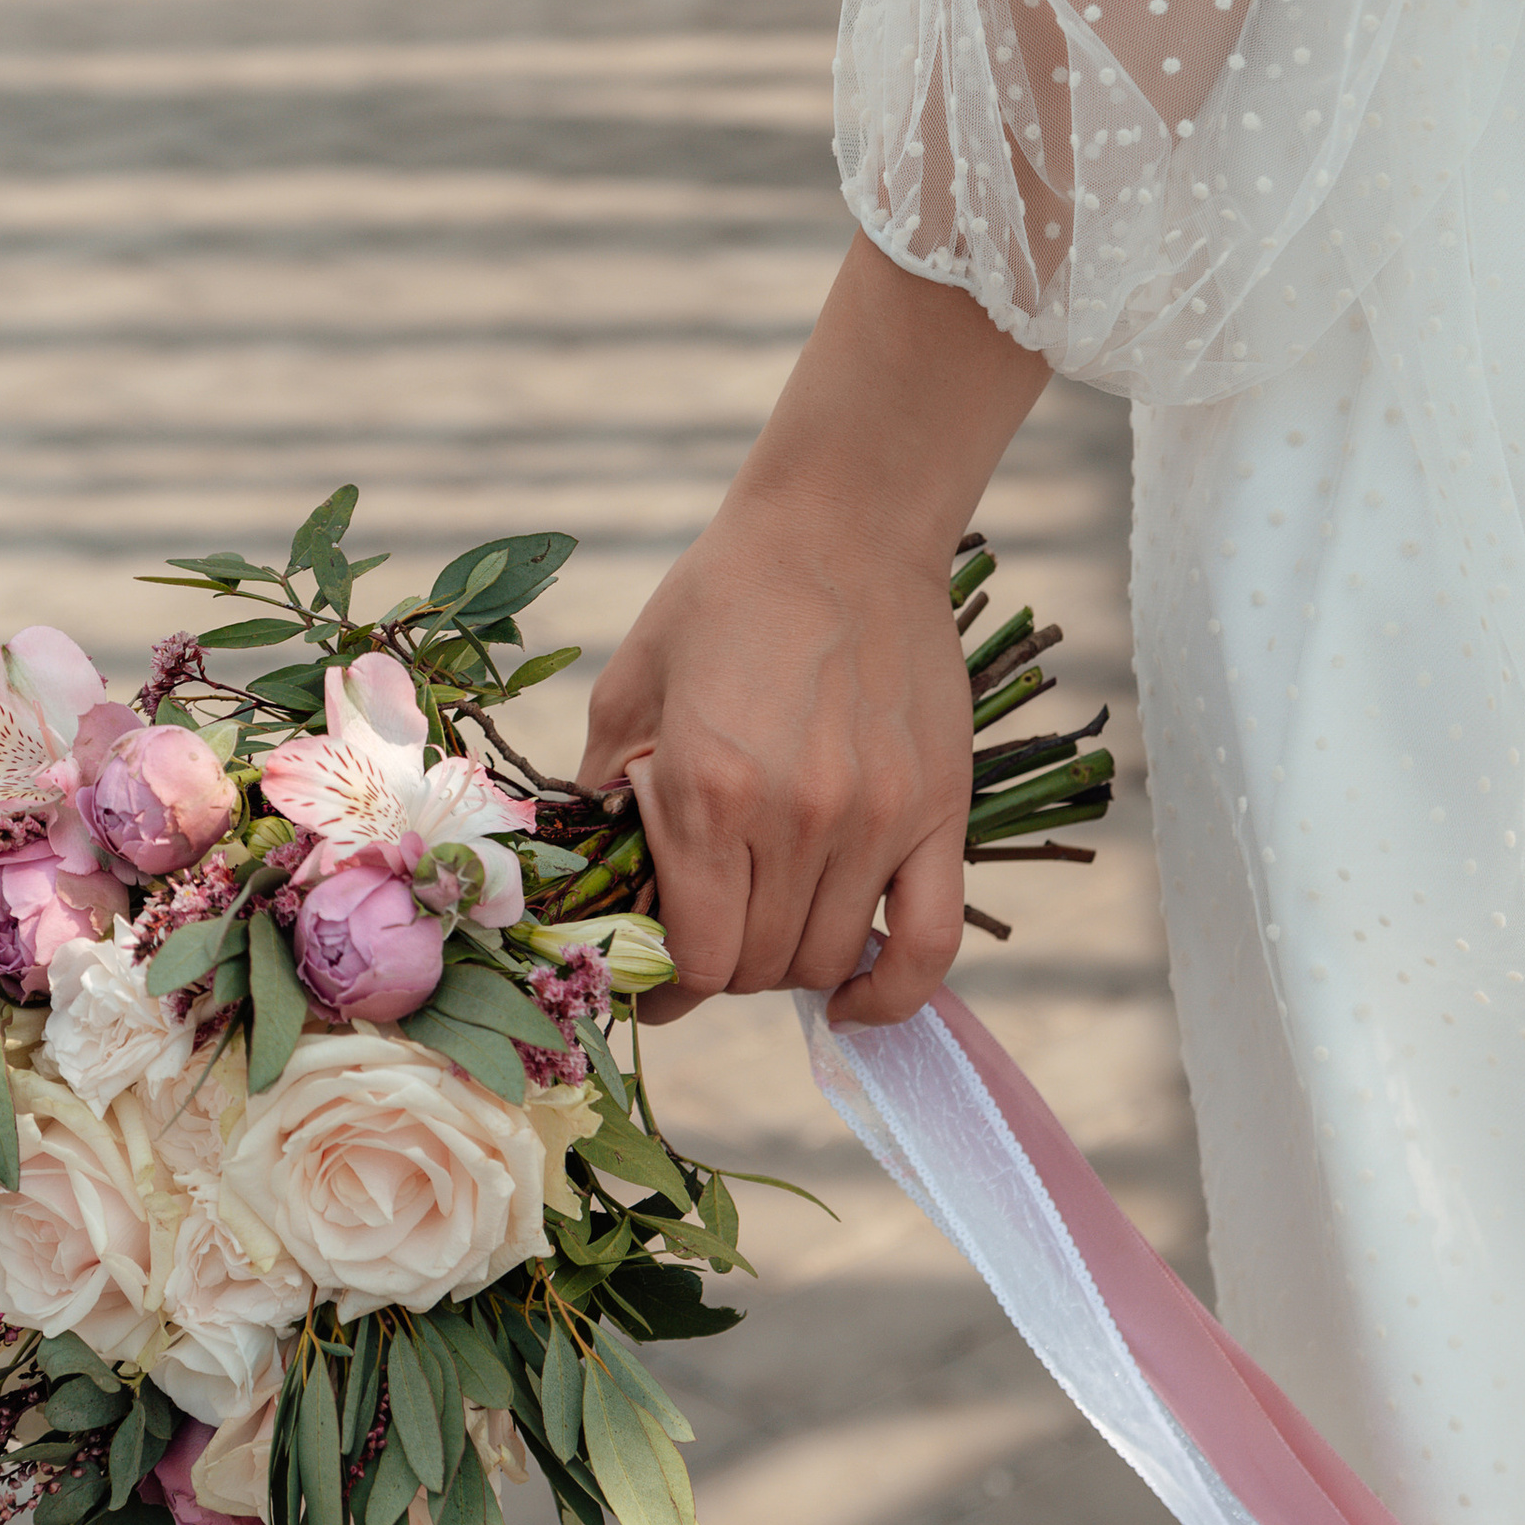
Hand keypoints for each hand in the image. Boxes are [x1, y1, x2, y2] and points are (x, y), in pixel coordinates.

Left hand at [574, 235, 1047, 1031]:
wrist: (841, 528)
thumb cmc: (723, 598)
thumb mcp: (630, 685)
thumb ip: (601, 790)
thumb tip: (587, 877)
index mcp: (705, 794)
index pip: (695, 958)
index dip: (668, 988)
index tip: (657, 983)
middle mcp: (793, 824)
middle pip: (760, 969)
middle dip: (725, 968)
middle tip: (713, 931)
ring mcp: (874, 824)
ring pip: (830, 960)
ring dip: (793, 966)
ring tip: (773, 927)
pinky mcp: (937, 813)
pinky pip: (930, 943)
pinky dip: (894, 991)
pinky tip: (860, 997)